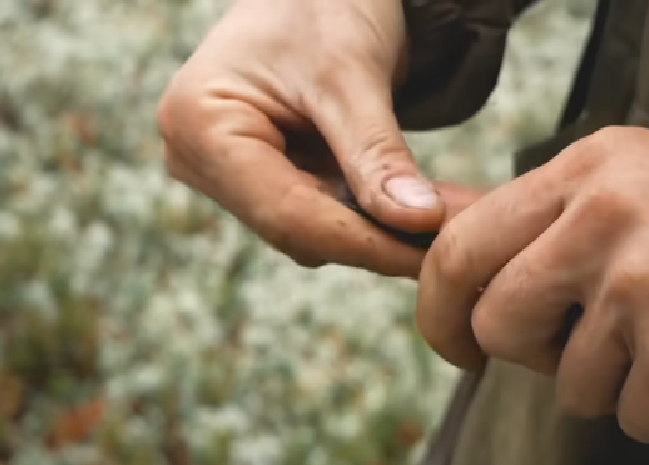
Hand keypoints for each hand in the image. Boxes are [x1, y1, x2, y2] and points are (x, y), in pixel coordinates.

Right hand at [158, 0, 483, 277]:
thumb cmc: (319, 5)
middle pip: (294, 227)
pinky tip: (416, 204)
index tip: (429, 255)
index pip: (286, 213)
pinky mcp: (256, 176)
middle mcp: (198, 157)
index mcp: (201, 126)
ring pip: (309, 227)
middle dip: (376, 236)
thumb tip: (420, 222)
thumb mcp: (351, 75)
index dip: (363, 242)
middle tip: (450, 237)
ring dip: (377, 226)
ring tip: (445, 211)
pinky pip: (315, 211)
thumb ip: (378, 154)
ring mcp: (224, 171)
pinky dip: (368, 211)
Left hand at [417, 126, 648, 442]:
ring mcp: (642, 285)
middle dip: (529, 354)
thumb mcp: (642, 184)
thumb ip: (551, 216)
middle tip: (578, 348)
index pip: (461, 245)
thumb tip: (447, 244)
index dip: (439, 304)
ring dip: (617, 381)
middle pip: (497, 322)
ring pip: (569, 383)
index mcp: (588, 168)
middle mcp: (605, 217)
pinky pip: (632, 415)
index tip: (454, 341)